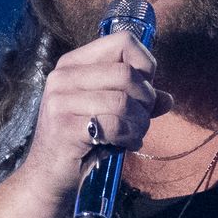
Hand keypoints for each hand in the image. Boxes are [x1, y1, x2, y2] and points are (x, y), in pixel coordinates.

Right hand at [21, 31, 170, 196]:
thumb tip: (168, 99)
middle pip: (126, 73)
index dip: (145, 65)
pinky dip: (128, 137)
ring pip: (122, 101)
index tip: (144, 90)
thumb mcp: (112, 113)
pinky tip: (125, 144)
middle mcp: (63, 76)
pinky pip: (114, 125)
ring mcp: (60, 101)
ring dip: (139, 123)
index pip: (122, 41)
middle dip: (145, 100)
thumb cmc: (84, 140)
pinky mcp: (64, 127)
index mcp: (74, 64)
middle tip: (141, 120)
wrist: (49, 176)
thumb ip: (138, 101)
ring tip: (134, 135)